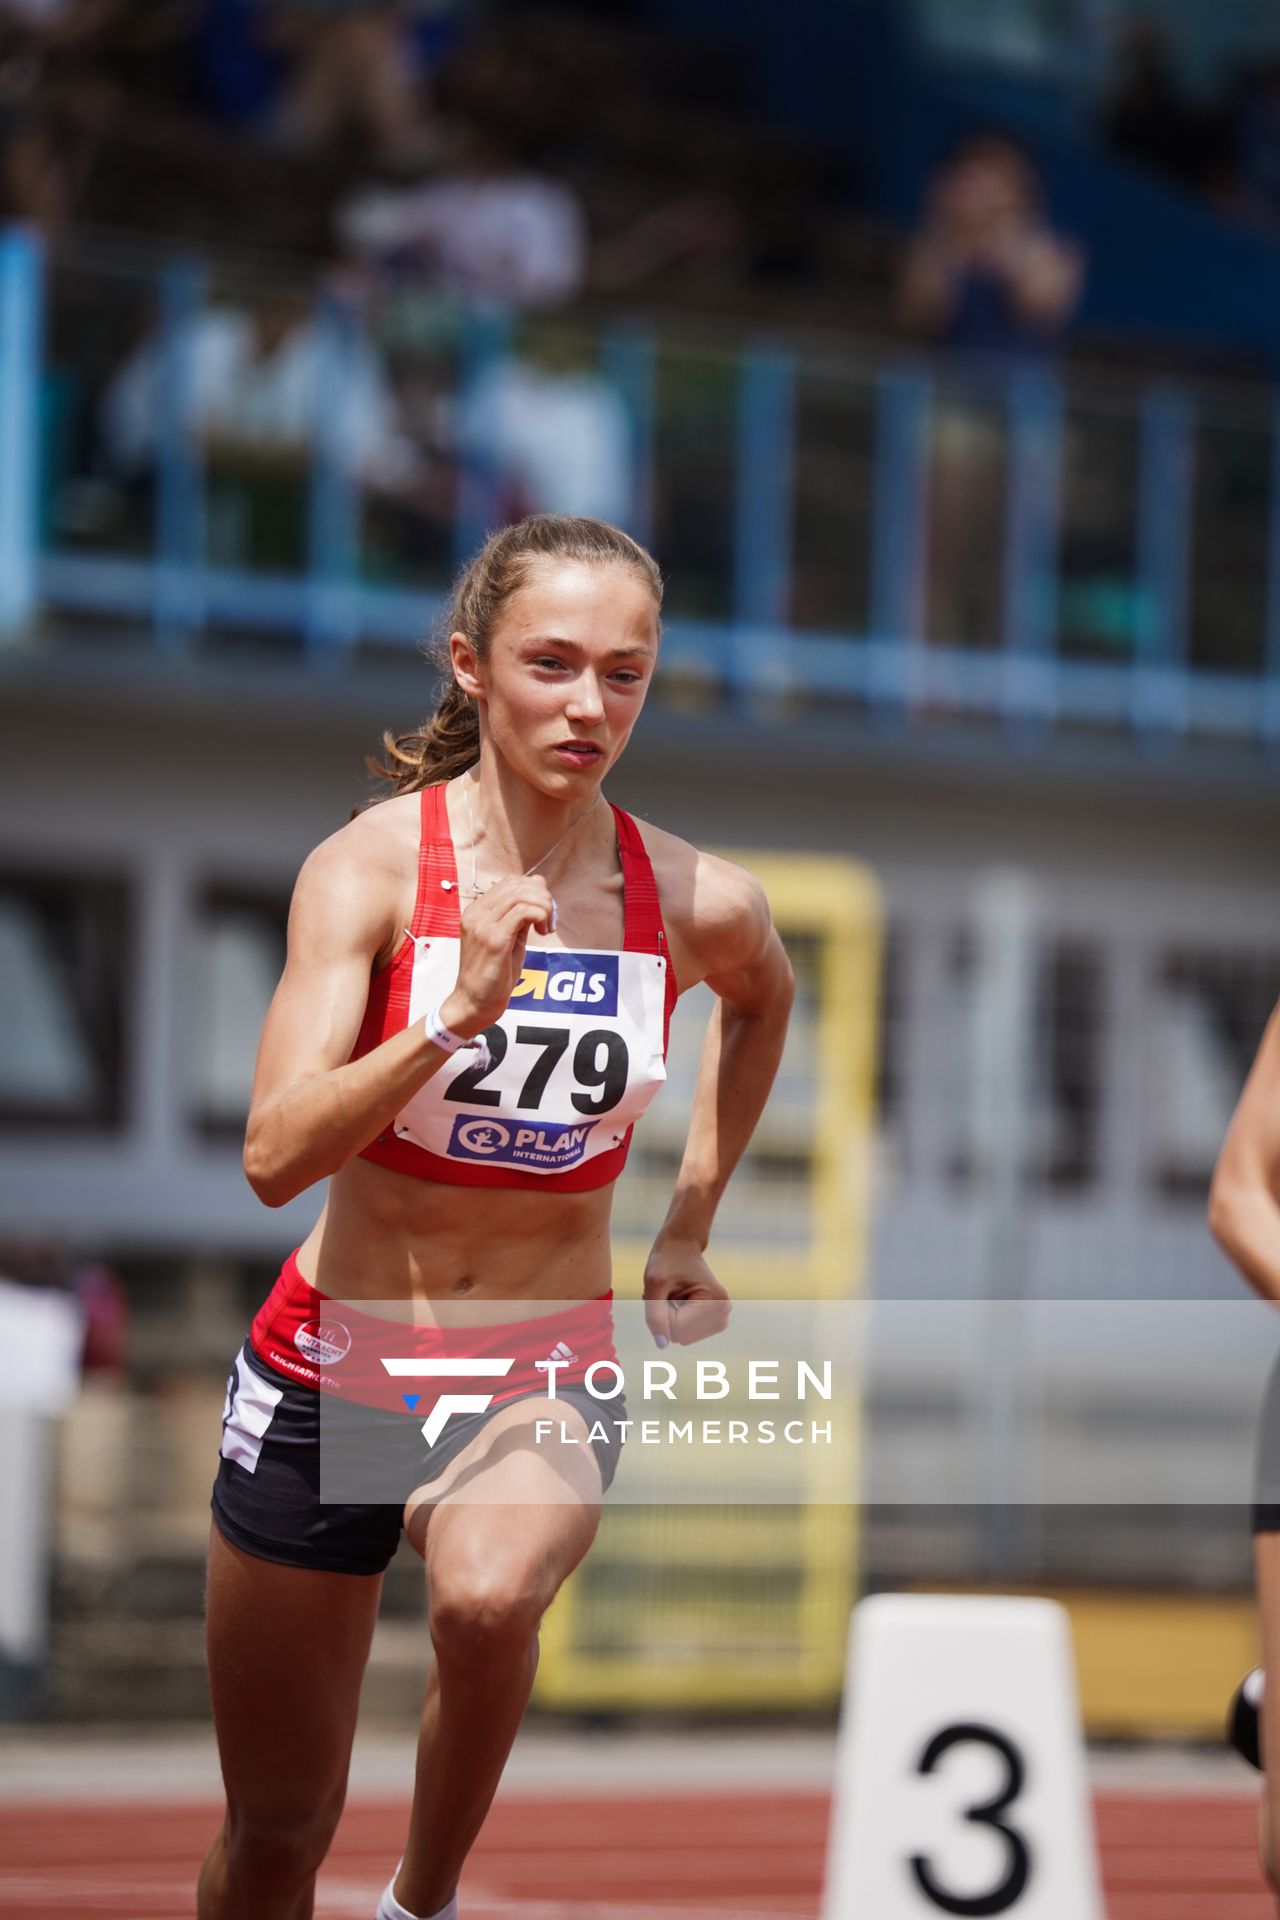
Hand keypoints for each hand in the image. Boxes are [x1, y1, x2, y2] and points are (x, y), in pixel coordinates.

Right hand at [440, 876, 554, 1038]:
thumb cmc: (493, 974)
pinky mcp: (492, 939)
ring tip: (547, 928)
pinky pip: (523, 912)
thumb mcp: (509, 937)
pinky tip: (542, 932)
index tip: (546, 913)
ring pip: (521, 895)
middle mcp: (476, 913)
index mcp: (477, 910)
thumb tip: (539, 885)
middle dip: (543, 898)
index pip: (510, 882)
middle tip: (550, 921)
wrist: (474, 1003)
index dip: (535, 890)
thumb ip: (522, 913)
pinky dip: (540, 916)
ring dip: (544, 907)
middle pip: (517, 884)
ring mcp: (482, 925)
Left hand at [643, 1233, 731, 1348]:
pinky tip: (679, 1302)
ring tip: (675, 1295)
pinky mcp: (714, 1322)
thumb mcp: (654, 1283)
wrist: (681, 1245)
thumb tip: (662, 1345)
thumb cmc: (667, 1260)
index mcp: (714, 1301)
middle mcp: (723, 1313)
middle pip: (680, 1336)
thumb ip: (655, 1316)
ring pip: (681, 1337)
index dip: (662, 1312)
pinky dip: (676, 1320)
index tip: (666, 1290)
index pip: (676, 1329)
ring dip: (671, 1318)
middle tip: (670, 1291)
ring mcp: (721, 1319)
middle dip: (667, 1316)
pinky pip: (685, 1334)